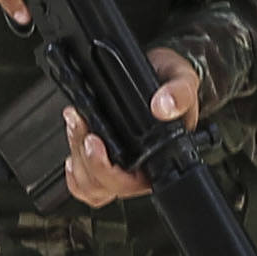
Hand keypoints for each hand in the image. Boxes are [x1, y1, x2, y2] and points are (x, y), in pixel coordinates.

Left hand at [64, 47, 200, 204]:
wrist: (159, 69)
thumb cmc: (172, 81)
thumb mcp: (183, 78)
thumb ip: (180, 92)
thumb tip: (163, 108)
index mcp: (161, 158)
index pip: (133, 183)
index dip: (108, 171)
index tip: (95, 141)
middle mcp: (140, 167)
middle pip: (104, 186)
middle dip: (86, 158)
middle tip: (81, 125)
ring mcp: (119, 164)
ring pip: (90, 184)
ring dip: (76, 155)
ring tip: (76, 122)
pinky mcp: (103, 157)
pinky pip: (84, 183)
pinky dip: (73, 172)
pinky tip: (74, 148)